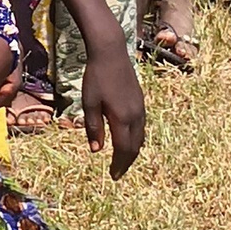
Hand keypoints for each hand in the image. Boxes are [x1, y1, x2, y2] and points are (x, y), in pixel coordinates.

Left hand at [77, 39, 145, 178]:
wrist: (111, 53)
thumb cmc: (96, 77)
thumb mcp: (89, 103)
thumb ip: (93, 127)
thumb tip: (96, 150)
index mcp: (122, 118)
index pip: (124, 149)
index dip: (119, 165)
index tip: (113, 176)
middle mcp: (135, 115)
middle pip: (135, 146)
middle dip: (127, 162)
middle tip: (118, 173)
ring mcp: (140, 108)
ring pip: (141, 137)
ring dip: (132, 151)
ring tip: (123, 160)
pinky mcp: (140, 101)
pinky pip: (141, 127)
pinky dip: (136, 139)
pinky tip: (128, 139)